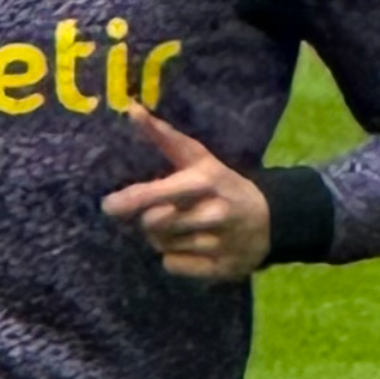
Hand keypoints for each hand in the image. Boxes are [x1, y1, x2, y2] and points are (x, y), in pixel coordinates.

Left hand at [102, 103, 269, 279]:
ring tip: (180, 228)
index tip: (108, 205)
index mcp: (205, 181)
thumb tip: (132, 109)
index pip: (161, 192)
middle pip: (155, 222)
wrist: (270, 220)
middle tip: (159, 213)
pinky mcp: (221, 269)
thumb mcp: (199, 158)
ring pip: (162, 245)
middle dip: (149, 219)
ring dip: (161, 238)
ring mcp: (219, 243)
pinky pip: (174, 266)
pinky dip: (175, 259)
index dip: (134, 199)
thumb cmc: (221, 185)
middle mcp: (214, 212)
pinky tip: (192, 248)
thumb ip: (164, 136)